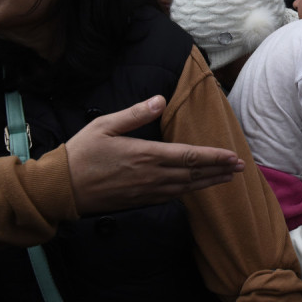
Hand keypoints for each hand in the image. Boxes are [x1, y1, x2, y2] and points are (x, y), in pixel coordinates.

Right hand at [65, 96, 244, 214]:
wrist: (59, 189)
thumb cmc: (80, 153)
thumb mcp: (104, 125)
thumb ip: (134, 113)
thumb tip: (160, 99)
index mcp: (145, 155)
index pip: (189, 156)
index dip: (214, 157)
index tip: (233, 156)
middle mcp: (151, 176)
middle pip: (194, 173)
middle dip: (220, 170)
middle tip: (241, 167)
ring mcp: (146, 191)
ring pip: (186, 188)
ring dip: (209, 182)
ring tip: (228, 178)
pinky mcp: (139, 201)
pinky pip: (171, 197)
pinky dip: (189, 192)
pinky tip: (198, 188)